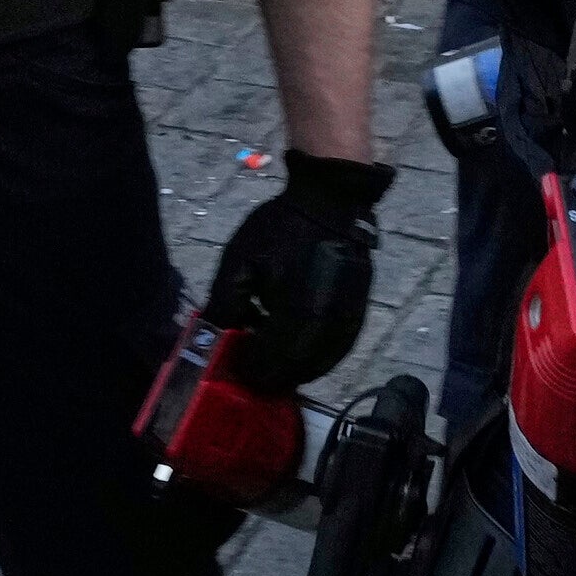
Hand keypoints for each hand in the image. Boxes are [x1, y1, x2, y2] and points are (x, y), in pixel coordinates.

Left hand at [199, 156, 396, 392]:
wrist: (330, 201)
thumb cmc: (281, 229)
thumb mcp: (239, 261)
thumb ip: (225, 304)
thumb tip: (214, 338)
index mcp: (296, 310)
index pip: (272, 360)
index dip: (253, 370)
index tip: (238, 368)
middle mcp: (328, 322)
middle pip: (297, 369)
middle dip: (273, 374)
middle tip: (255, 369)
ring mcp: (349, 318)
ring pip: (322, 363)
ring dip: (296, 368)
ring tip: (275, 357)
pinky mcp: (360, 311)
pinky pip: (340, 348)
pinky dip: (318, 356)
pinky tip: (300, 347)